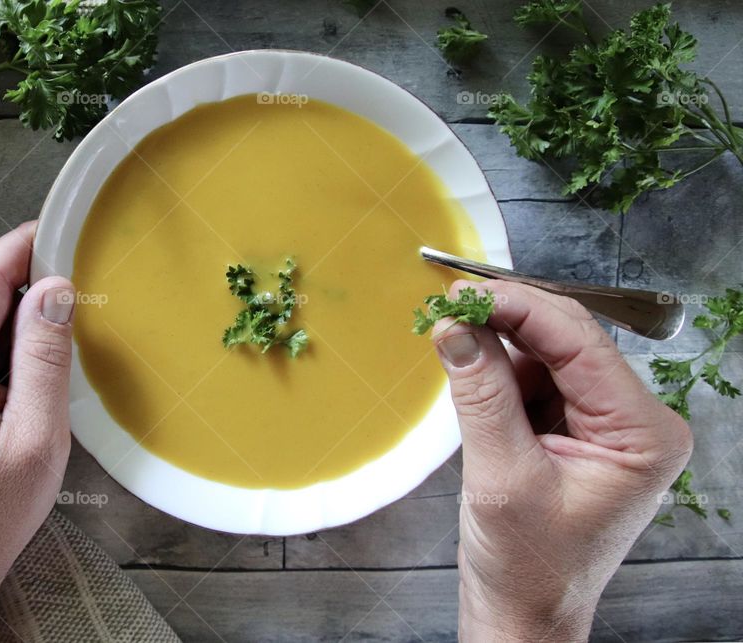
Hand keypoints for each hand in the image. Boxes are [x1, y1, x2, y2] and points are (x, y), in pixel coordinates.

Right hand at [431, 280, 691, 641]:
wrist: (524, 613)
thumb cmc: (529, 567)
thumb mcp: (502, 477)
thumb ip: (482, 395)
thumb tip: (456, 328)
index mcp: (641, 434)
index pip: (581, 344)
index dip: (521, 308)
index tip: (466, 293)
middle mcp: (633, 421)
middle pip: (569, 342)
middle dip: (508, 322)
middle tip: (450, 308)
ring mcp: (604, 424)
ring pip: (548, 355)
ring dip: (499, 347)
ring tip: (453, 344)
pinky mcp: (574, 429)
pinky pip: (535, 380)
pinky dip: (499, 371)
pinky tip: (471, 373)